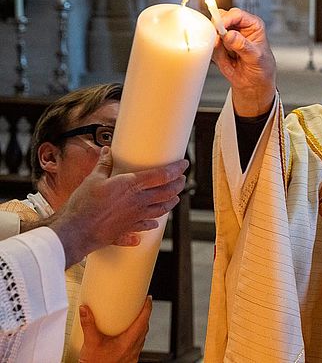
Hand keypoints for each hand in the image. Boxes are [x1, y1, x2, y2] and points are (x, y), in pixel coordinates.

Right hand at [50, 147, 187, 266]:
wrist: (76, 231)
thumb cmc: (83, 204)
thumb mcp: (93, 179)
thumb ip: (104, 165)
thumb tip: (108, 151)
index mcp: (132, 185)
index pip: (163, 175)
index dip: (177, 169)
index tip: (184, 164)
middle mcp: (139, 201)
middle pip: (168, 192)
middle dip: (179, 185)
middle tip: (182, 179)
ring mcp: (136, 217)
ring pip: (162, 209)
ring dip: (171, 202)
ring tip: (175, 198)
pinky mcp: (129, 230)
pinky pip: (146, 227)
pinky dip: (152, 224)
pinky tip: (154, 224)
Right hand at [78, 296, 151, 362]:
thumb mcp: (90, 343)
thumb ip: (88, 324)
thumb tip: (85, 310)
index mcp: (128, 342)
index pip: (143, 320)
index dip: (148, 307)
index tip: (148, 298)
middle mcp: (134, 349)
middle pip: (145, 328)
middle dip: (145, 315)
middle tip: (142, 304)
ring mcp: (133, 355)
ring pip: (142, 337)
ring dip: (140, 326)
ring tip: (135, 318)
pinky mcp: (129, 360)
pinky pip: (137, 345)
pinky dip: (135, 336)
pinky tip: (127, 336)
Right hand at [212, 7, 276, 116]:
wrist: (254, 83)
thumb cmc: (262, 68)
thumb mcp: (256, 57)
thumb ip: (243, 46)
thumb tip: (230, 35)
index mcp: (253, 24)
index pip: (236, 14)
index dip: (226, 19)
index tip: (220, 29)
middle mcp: (239, 27)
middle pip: (220, 18)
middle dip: (218, 31)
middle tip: (221, 44)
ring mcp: (227, 35)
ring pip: (212, 31)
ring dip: (217, 44)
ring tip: (231, 57)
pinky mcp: (219, 45)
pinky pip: (209, 44)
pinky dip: (214, 52)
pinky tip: (227, 60)